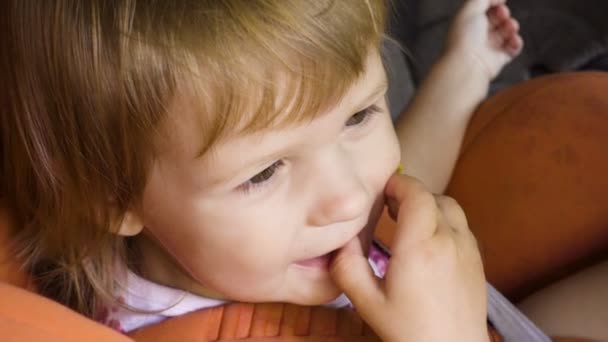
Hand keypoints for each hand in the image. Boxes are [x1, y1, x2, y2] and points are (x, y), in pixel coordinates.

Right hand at [330, 174, 487, 341]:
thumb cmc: (410, 332)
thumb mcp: (367, 302)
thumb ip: (348, 267)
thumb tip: (341, 239)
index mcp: (420, 247)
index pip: (416, 193)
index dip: (398, 183)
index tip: (381, 190)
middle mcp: (449, 241)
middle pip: (433, 196)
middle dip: (410, 194)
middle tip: (388, 208)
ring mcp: (468, 249)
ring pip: (450, 208)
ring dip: (428, 207)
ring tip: (408, 223)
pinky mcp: (478, 260)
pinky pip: (461, 226)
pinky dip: (443, 222)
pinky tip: (428, 243)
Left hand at [446, 0, 523, 79]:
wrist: (467, 64)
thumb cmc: (464, 37)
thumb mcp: (470, 9)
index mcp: (468, 23)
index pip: (485, 10)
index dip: (494, 4)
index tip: (500, 1)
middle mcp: (478, 35)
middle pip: (497, 19)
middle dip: (503, 14)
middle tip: (503, 15)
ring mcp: (489, 47)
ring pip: (507, 32)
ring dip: (512, 26)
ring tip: (510, 27)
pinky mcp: (498, 59)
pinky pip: (513, 48)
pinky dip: (516, 43)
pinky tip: (513, 40)